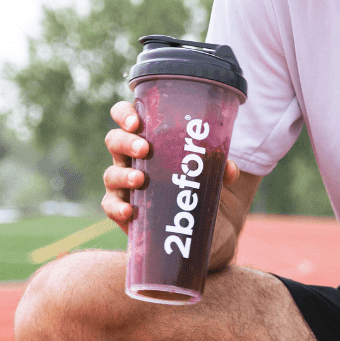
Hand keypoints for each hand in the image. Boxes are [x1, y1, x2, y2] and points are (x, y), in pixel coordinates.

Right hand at [102, 101, 240, 234]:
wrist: (205, 226)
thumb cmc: (202, 187)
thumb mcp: (215, 174)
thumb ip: (222, 167)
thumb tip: (229, 168)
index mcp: (149, 139)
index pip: (127, 118)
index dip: (125, 114)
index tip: (137, 122)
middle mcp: (131, 158)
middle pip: (114, 140)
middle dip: (126, 142)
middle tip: (144, 149)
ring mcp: (124, 184)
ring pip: (111, 173)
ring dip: (123, 174)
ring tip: (140, 179)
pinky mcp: (124, 209)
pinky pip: (110, 206)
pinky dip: (117, 208)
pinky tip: (129, 210)